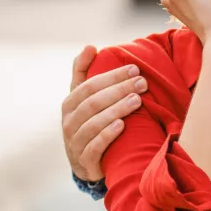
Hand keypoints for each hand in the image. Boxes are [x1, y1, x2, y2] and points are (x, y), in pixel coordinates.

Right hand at [61, 46, 147, 181]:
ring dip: (116, 109)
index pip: (89, 85)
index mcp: (69, 104)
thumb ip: (84, 73)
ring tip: (137, 100)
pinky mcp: (84, 161)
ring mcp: (74, 142)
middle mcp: (68, 122)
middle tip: (142, 83)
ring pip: (93, 123)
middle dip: (119, 90)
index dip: (111, 76)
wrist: (86, 164)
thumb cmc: (89, 123)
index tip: (134, 68)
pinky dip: (107, 135)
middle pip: (93, 102)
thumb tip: (89, 46)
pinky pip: (94, 147)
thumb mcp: (84, 100)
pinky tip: (122, 125)